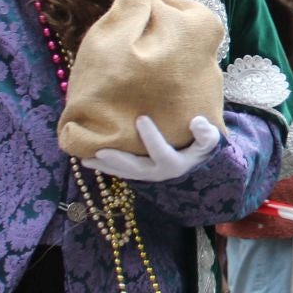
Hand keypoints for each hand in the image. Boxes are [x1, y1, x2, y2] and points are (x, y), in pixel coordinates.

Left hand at [80, 115, 222, 182]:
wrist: (195, 163)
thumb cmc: (199, 147)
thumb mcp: (208, 142)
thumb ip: (206, 134)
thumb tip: (197, 122)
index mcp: (174, 164)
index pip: (161, 151)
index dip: (151, 137)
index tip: (140, 117)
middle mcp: (157, 173)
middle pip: (135, 168)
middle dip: (118, 159)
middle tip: (100, 150)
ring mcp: (146, 175)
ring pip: (123, 172)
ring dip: (104, 166)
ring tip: (84, 158)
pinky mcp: (137, 173)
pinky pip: (119, 172)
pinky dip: (104, 166)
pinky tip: (87, 160)